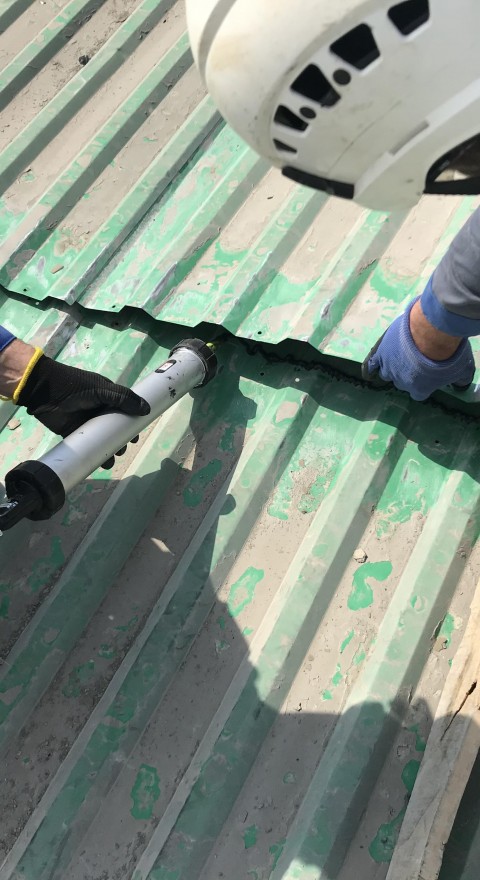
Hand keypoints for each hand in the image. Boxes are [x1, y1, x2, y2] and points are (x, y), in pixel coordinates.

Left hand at [15, 350, 149, 468]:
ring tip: (111, 458)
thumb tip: (146, 410)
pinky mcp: (73, 432)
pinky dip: (94, 455)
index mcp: (107, 397)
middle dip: (120, 441)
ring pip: (102, 439)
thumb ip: (123, 398)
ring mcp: (86, 422)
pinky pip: (87, 446)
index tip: (135, 436)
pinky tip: (100, 463)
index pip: (124, 412)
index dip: (131, 424)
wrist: (44, 391)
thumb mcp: (102, 389)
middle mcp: (98, 411)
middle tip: (122, 449)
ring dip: (109, 450)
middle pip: (114, 429)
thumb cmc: (75, 386)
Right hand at [362, 298, 474, 400]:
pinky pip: (371, 364)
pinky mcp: (381, 352)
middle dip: (409, 374)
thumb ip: (461, 380)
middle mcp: (401, 382)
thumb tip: (461, 385)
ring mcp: (389, 367)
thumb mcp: (463, 369)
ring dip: (393, 368)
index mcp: (419, 390)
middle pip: (402, 382)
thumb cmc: (448, 352)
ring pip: (387, 372)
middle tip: (417, 362)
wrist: (433, 330)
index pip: (418, 393)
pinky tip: (369, 372)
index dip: (423, 384)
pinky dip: (370, 368)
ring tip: (399, 360)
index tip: (429, 376)